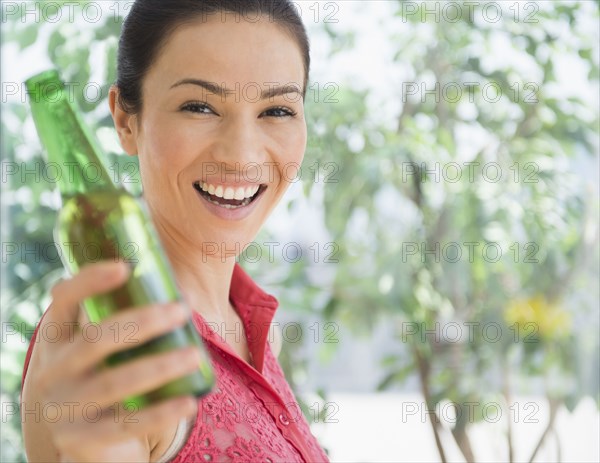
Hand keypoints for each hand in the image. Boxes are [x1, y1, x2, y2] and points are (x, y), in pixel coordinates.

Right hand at [21, 261, 198, 462]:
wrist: (86, 442)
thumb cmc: (106, 378)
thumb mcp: (104, 351)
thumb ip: (126, 323)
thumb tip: (183, 293)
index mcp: (56, 340)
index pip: (63, 301)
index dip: (89, 282)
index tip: (124, 267)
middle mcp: (52, 372)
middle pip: (94, 340)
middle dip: (142, 322)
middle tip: (181, 310)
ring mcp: (63, 409)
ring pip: (112, 384)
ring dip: (159, 367)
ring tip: (194, 355)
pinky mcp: (81, 440)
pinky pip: (125, 425)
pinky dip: (161, 414)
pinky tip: (190, 402)